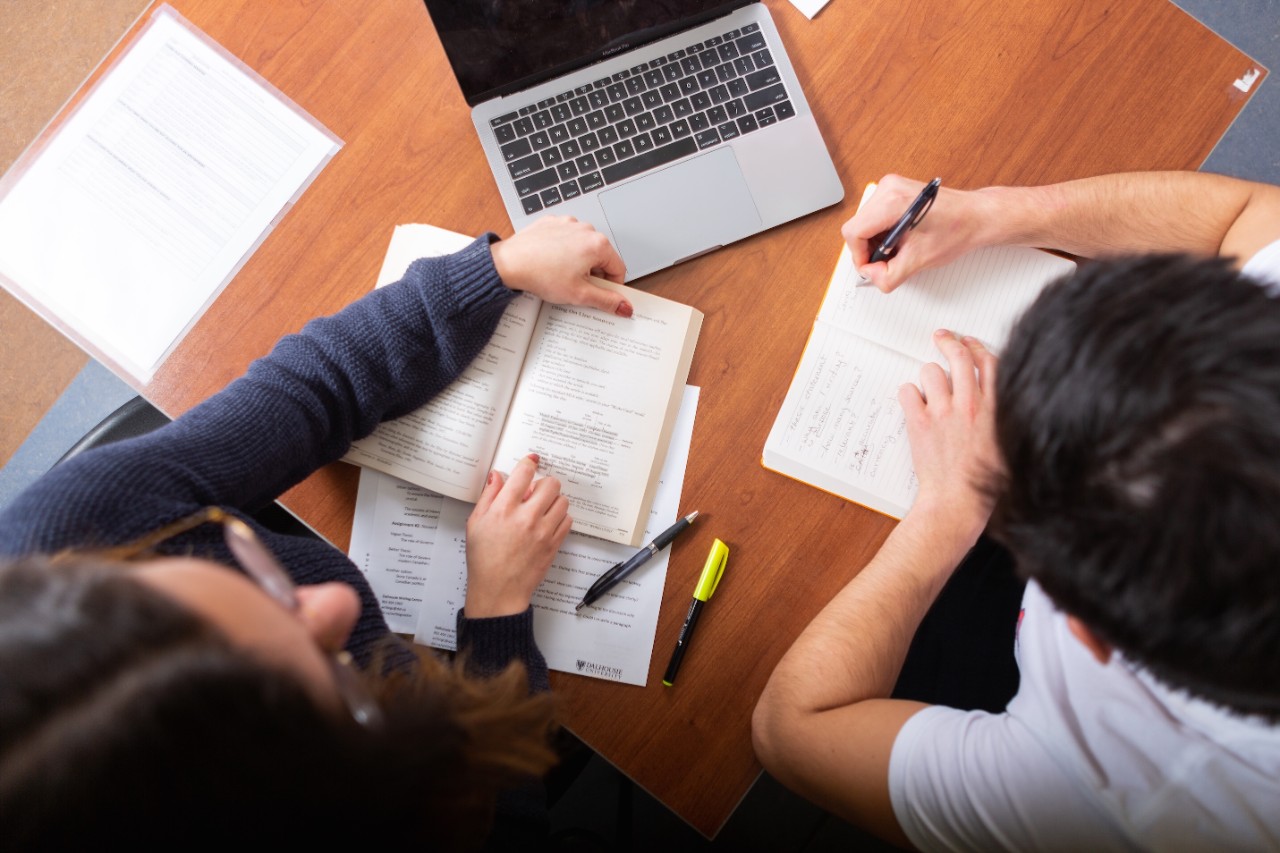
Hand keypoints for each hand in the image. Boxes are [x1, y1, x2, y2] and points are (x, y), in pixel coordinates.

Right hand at [465, 453, 571, 617]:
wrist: (498, 590)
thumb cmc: (484, 560)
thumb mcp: (476, 523)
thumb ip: (488, 496)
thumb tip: (497, 475)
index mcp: (504, 509)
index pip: (523, 473)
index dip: (529, 463)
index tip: (531, 461)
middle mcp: (526, 517)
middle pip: (550, 483)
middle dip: (543, 483)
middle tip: (535, 492)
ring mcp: (543, 531)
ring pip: (562, 500)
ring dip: (553, 500)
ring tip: (541, 509)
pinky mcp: (554, 544)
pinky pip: (567, 520)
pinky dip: (560, 517)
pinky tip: (547, 523)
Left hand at [490, 216, 632, 315]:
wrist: (508, 262)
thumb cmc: (540, 274)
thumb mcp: (579, 294)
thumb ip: (607, 301)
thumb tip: (625, 306)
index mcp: (598, 244)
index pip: (618, 269)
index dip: (610, 286)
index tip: (598, 294)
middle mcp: (586, 229)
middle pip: (601, 257)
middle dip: (592, 273)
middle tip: (574, 286)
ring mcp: (568, 223)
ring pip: (583, 247)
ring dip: (577, 261)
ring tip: (559, 274)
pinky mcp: (552, 223)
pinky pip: (566, 238)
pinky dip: (562, 250)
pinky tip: (550, 262)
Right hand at [841, 175, 990, 292]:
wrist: (976, 216)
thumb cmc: (957, 230)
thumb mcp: (919, 261)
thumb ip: (888, 276)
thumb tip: (871, 276)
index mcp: (892, 201)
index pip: (854, 232)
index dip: (859, 256)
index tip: (871, 267)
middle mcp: (888, 188)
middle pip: (858, 226)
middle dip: (870, 249)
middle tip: (889, 262)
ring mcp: (891, 186)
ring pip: (865, 222)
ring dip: (877, 241)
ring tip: (900, 249)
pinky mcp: (895, 190)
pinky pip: (875, 215)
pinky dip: (884, 232)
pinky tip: (901, 239)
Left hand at [898, 331, 1001, 544]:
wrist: (958, 503)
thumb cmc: (983, 482)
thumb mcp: (1008, 444)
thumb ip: (1003, 416)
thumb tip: (998, 400)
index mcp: (996, 408)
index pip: (989, 362)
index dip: (977, 348)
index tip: (969, 342)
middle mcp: (970, 404)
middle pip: (959, 356)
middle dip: (949, 342)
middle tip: (941, 338)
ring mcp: (944, 412)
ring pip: (931, 371)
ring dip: (928, 376)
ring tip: (928, 389)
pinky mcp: (920, 422)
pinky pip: (908, 391)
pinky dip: (908, 394)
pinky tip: (913, 404)